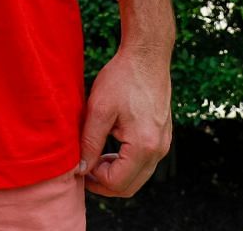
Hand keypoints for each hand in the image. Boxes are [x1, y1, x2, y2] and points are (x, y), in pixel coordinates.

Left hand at [77, 44, 171, 197]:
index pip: (118, 184)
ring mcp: (164, 144)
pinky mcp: (162, 136)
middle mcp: (158, 149)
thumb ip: (89, 143)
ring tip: (94, 158)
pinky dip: (126, 164)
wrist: (147, 55)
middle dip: (105, 183)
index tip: (79, 167)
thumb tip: (80, 169)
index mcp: (143, 146)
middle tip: (84, 169)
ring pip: (138, 176)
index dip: (95, 181)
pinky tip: (110, 150)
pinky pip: (145, 163)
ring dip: (116, 174)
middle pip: (130, 187)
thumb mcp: (98, 110)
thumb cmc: (122, 78)